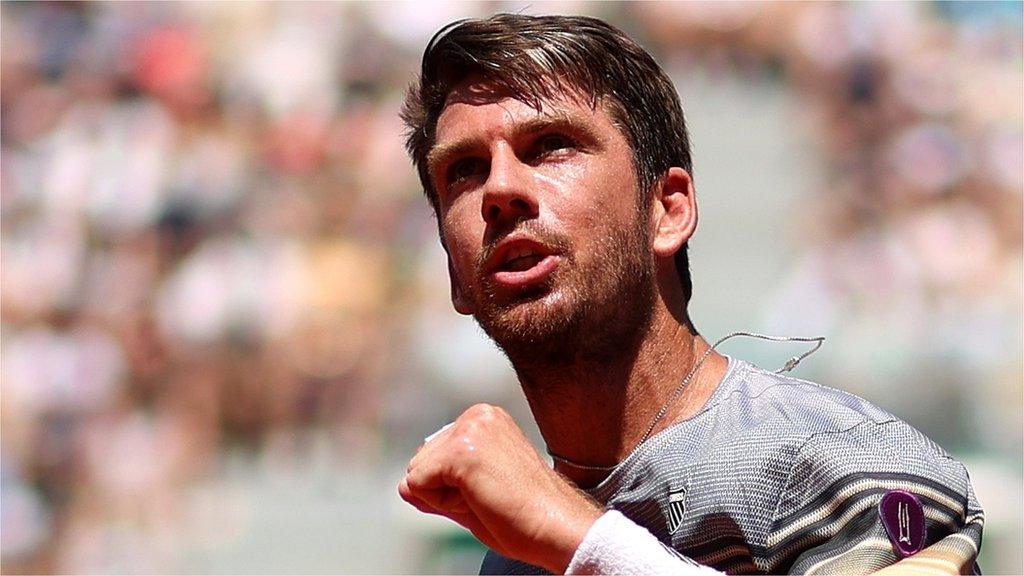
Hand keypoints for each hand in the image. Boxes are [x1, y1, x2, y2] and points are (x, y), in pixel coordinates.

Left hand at [399, 404, 602, 572]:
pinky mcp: (460, 451)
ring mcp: (469, 430)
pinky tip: (479, 500)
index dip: (453, 488)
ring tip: (487, 498)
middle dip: (444, 490)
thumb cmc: (527, 515)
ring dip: (444, 497)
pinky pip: (417, 485)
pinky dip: (440, 504)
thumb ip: (436, 486)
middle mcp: (476, 415)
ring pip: (417, 473)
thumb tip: (402, 486)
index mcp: (485, 419)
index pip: (433, 456)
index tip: (493, 490)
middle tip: (490, 497)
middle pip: (420, 461)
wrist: (557, 527)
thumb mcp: (473, 495)